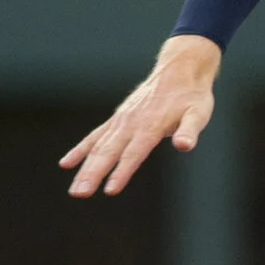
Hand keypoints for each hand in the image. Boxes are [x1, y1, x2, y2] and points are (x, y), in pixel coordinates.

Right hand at [61, 35, 222, 197]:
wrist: (179, 70)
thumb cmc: (192, 96)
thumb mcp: (198, 113)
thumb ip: (189, 130)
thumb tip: (184, 145)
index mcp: (150, 126)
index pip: (133, 154)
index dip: (121, 173)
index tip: (109, 190)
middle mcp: (131, 124)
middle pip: (108, 153)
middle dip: (93, 174)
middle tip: (79, 194)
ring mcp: (121, 121)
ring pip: (98, 147)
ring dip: (84, 168)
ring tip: (74, 190)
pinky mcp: (117, 119)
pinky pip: (95, 136)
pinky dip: (80, 150)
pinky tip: (66, 164)